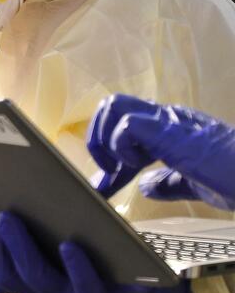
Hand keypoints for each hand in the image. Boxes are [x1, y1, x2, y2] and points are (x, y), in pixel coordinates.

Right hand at [0, 212, 192, 292]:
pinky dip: (77, 267)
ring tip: (21, 224)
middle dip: (8, 245)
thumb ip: (21, 269)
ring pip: (48, 282)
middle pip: (22, 276)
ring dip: (29, 252)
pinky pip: (90, 288)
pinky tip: (69, 244)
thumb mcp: (54, 267)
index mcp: (37, 287)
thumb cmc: (91, 270)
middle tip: (2, 216)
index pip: (5, 274)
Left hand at [88, 94, 234, 209]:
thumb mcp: (195, 184)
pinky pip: (128, 123)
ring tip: (117, 169)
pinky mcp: (172, 132)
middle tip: (107, 173)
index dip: (108, 156)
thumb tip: (147, 187)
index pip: (125, 128)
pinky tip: (135, 166)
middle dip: (97, 138)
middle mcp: (168, 118)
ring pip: (114, 106)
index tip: (104, 186)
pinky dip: (121, 145)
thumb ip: (169, 183)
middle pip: (113, 105)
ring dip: (104, 139)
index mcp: (172, 128)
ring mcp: (170, 121)